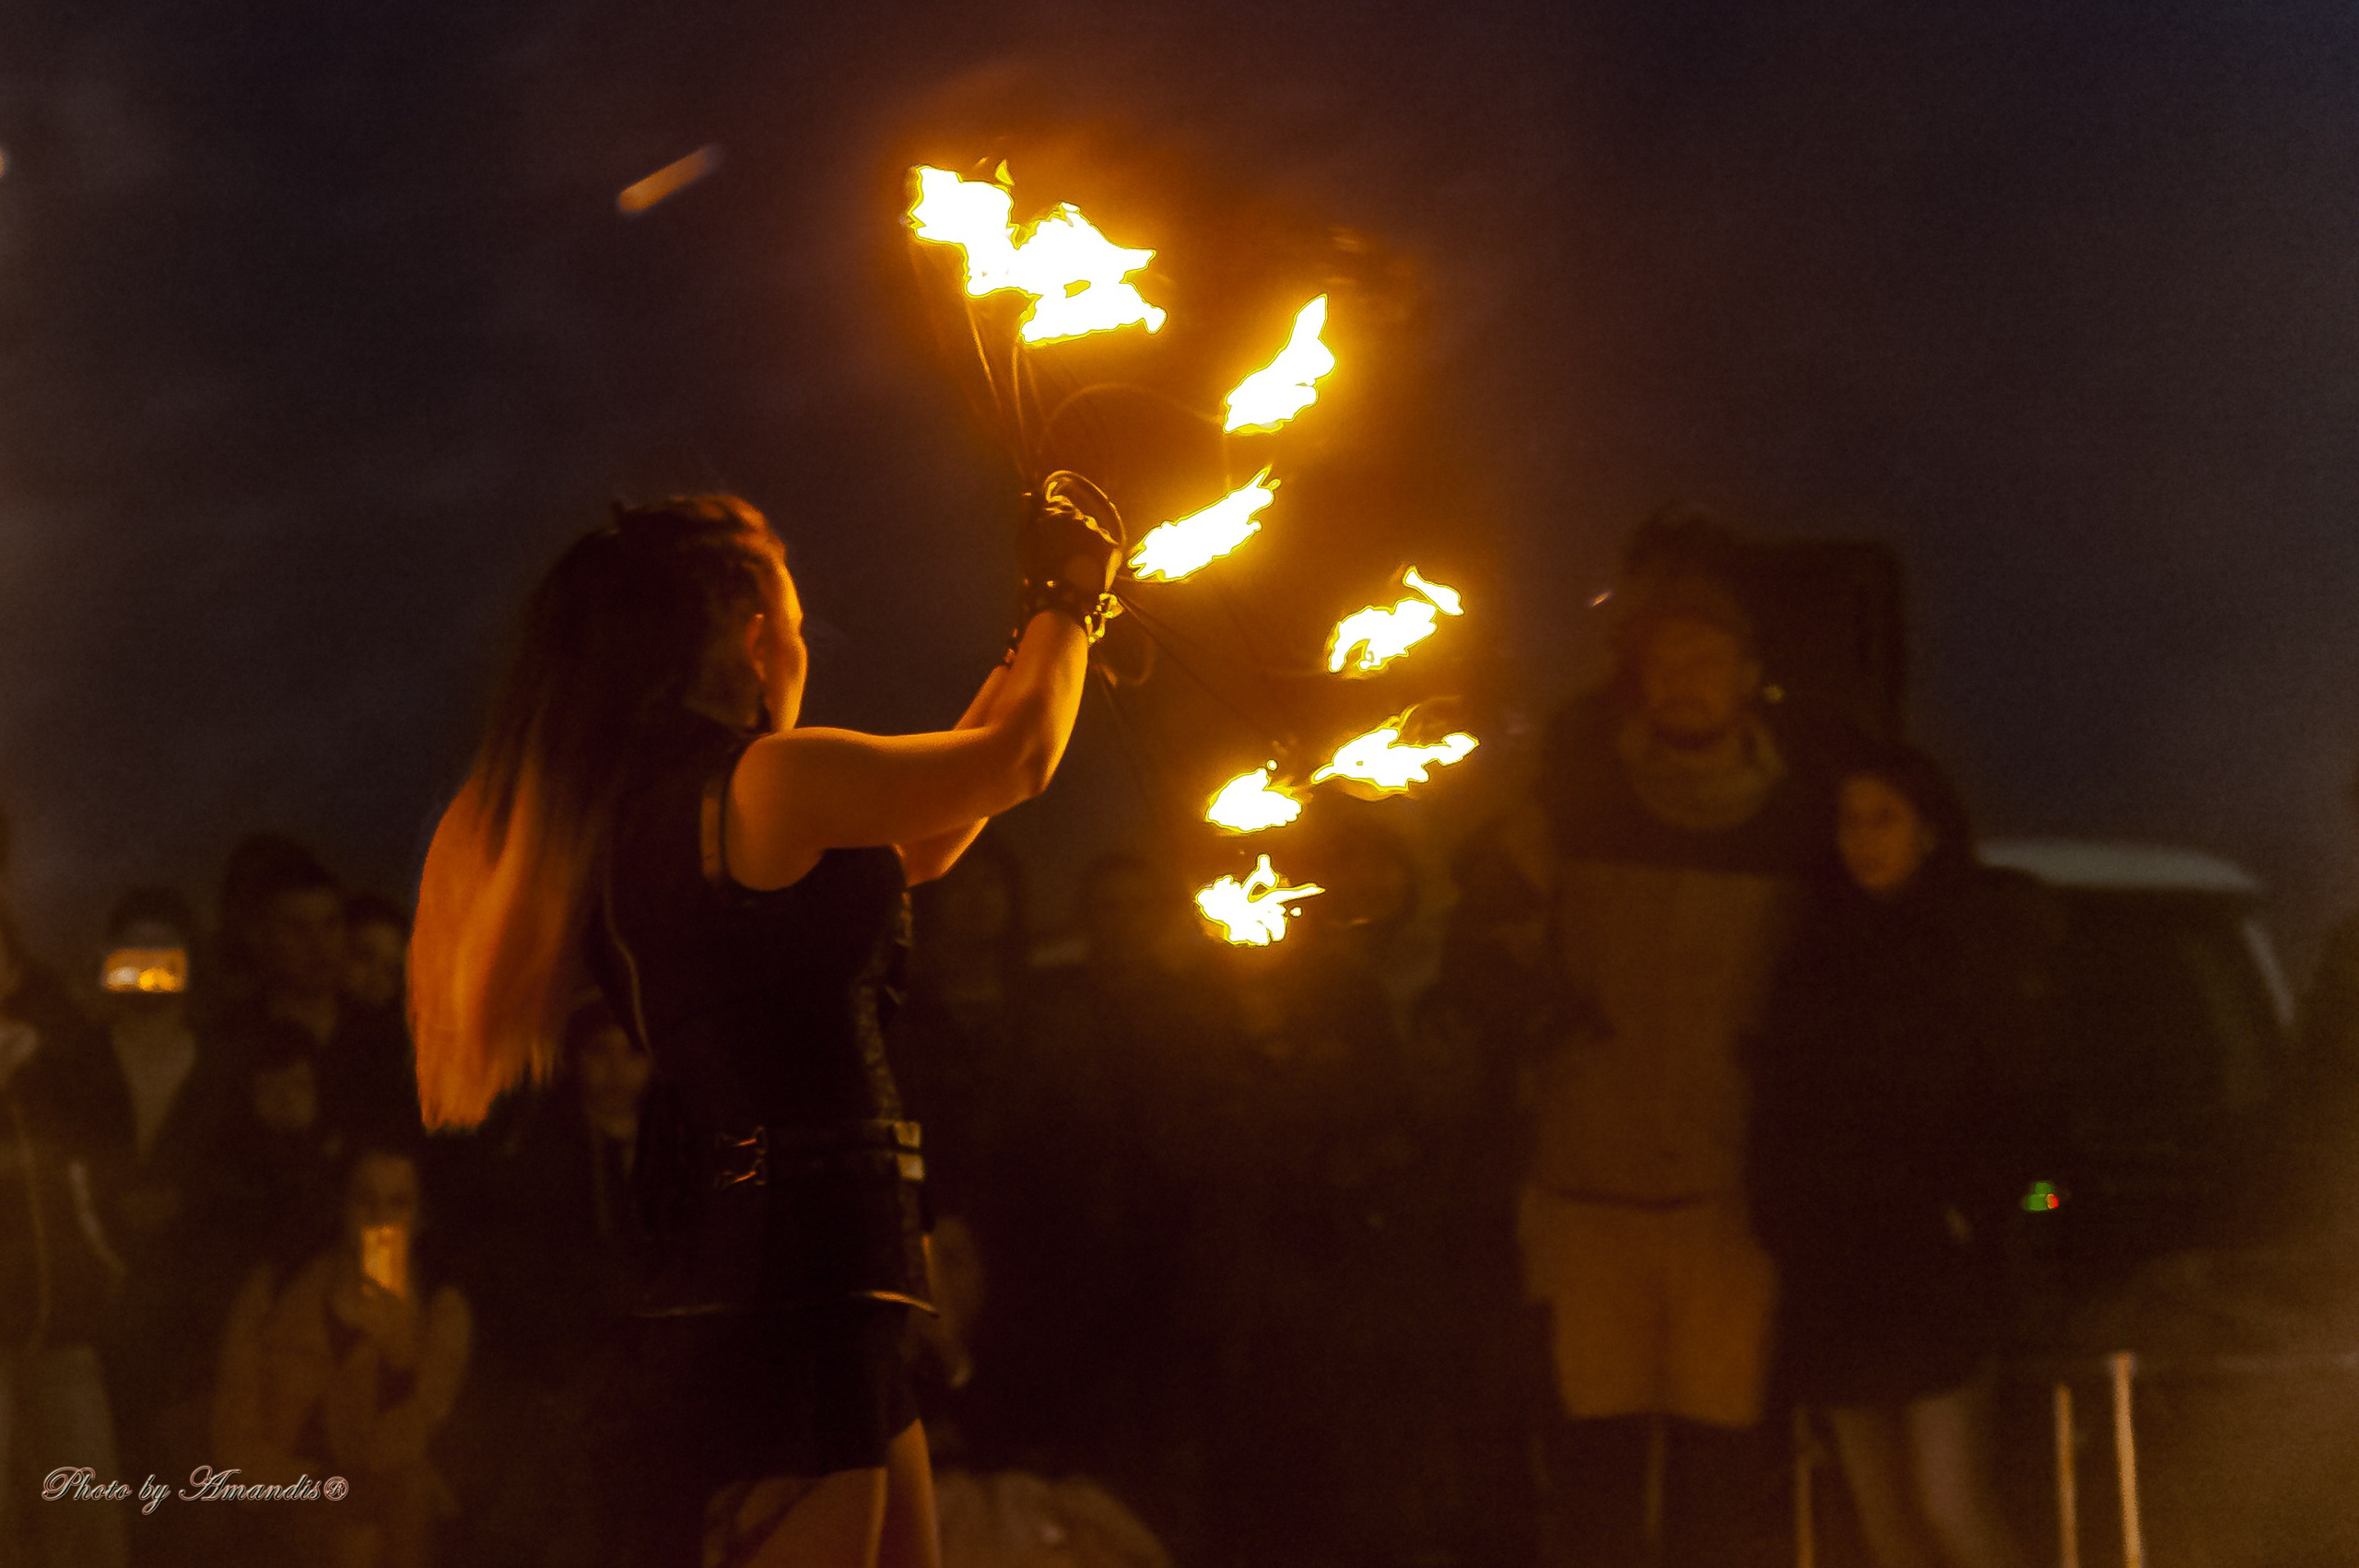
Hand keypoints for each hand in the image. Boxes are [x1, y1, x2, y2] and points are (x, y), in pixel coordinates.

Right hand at [1023, 475, 1121, 594]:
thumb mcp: (1025, 544)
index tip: (1053, 525)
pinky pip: (1105, 544)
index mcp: (1059, 516)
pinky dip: (1099, 552)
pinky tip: (1088, 566)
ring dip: (1085, 541)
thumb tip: (1027, 498)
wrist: (1064, 599)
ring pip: (1092, 531)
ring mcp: (1099, 533)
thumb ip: (1027, 519)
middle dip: (1070, 530)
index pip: (1060, 503)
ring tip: (1076, 563)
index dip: (1055, 515)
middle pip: (1077, 519)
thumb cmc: (1039, 574)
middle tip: (1063, 551)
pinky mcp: (1112, 547)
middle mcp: (1082, 519)